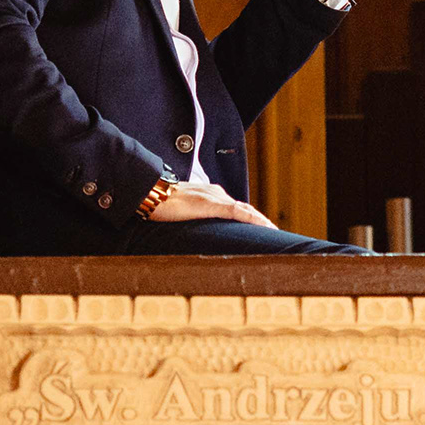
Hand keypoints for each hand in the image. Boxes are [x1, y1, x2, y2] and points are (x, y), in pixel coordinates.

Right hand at [149, 188, 276, 228]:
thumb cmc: (160, 203)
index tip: (260, 228)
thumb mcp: (180, 210)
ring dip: (260, 221)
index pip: (235, 207)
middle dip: (259, 220)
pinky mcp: (212, 204)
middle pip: (244, 208)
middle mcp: (216, 193)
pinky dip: (253, 219)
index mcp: (210, 194)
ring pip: (245, 210)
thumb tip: (191, 229)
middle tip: (273, 231)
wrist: (151, 193)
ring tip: (273, 231)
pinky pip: (238, 212)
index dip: (249, 217)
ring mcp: (215, 198)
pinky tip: (263, 226)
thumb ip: (190, 216)